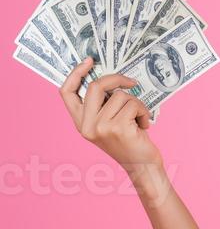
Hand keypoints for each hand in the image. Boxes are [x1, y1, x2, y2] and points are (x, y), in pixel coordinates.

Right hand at [59, 57, 162, 174]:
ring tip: (139, 119)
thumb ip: (102, 105)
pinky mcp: (118, 128)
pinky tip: (144, 125)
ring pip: (120, 96)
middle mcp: (87, 126)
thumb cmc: (129, 142)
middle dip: (116, 79)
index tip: (89, 61)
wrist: (142, 167)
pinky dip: (144, 111)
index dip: (75, 73)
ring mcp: (101, 127)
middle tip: (131, 83)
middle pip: (95, 87)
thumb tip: (110, 78)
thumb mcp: (107, 124)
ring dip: (136, 103)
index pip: (66, 92)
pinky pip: (134, 104)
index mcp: (81, 123)